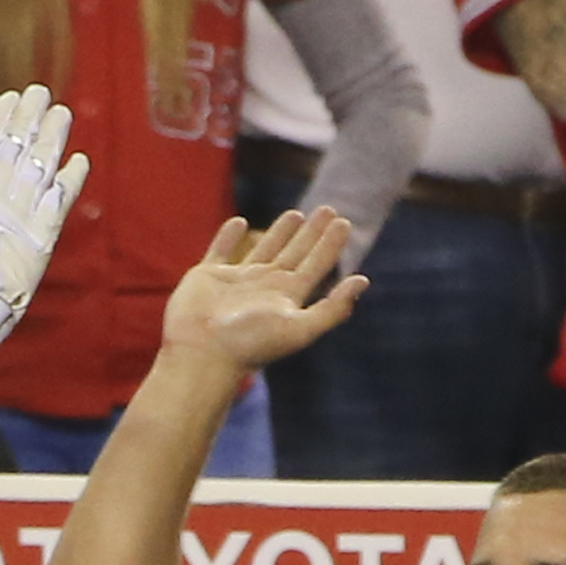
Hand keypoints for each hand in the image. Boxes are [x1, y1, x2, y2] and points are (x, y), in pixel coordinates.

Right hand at [0, 84, 89, 350]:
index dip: (0, 119)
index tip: (12, 96)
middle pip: (18, 148)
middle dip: (29, 118)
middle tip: (40, 92)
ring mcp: (23, 219)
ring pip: (43, 168)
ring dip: (53, 138)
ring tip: (62, 113)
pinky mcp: (42, 242)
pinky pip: (61, 204)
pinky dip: (71, 181)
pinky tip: (79, 160)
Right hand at [157, 211, 363, 374]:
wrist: (202, 354)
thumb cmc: (250, 344)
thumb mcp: (299, 328)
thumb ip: (332, 308)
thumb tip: (363, 280)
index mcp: (287, 299)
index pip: (316, 266)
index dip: (331, 245)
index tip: (344, 222)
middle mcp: (265, 288)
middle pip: (296, 254)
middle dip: (312, 234)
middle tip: (328, 210)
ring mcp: (236, 282)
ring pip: (263, 249)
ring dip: (280, 232)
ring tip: (296, 213)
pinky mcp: (207, 277)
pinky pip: (220, 250)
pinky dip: (228, 236)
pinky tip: (239, 222)